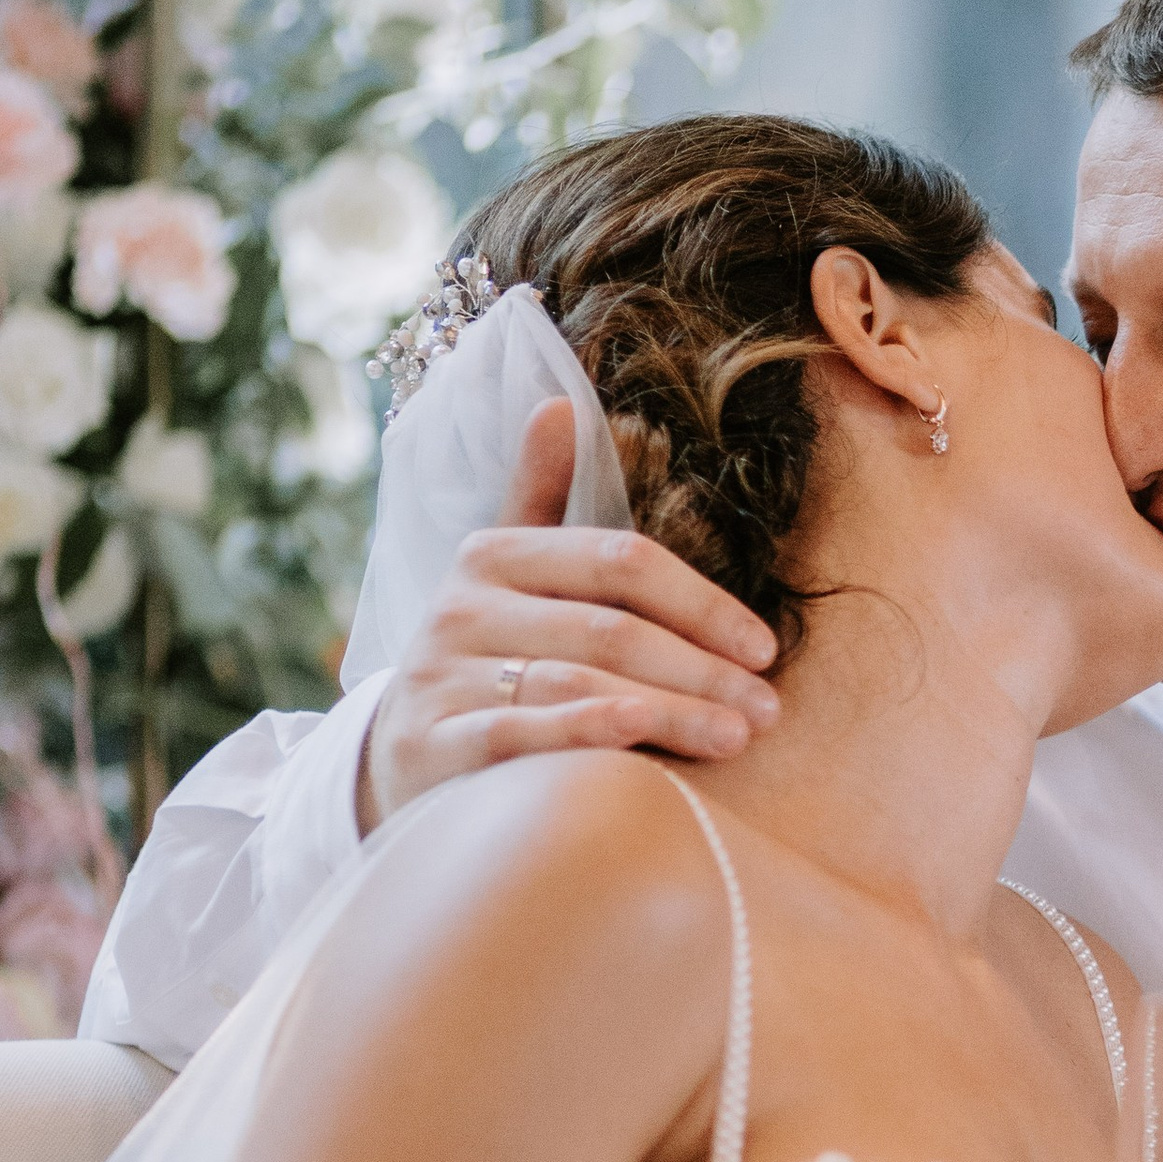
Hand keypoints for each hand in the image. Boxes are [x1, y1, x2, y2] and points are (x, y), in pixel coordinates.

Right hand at [358, 401, 783, 829]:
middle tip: (767, 710)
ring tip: (735, 737)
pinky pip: (518, 733)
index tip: (764, 649)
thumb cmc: (482, 660)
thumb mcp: (506, 575)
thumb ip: (539, 498)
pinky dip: (583, 732)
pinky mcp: (430, 743)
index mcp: (494, 554)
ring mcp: (442, 675)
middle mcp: (463, 607)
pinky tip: (640, 740)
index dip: (701, 603)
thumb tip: (558, 404)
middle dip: (700, 670)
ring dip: (668, 712)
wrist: (395, 757)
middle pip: (609, 629)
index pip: (619, 562)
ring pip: (577, 684)